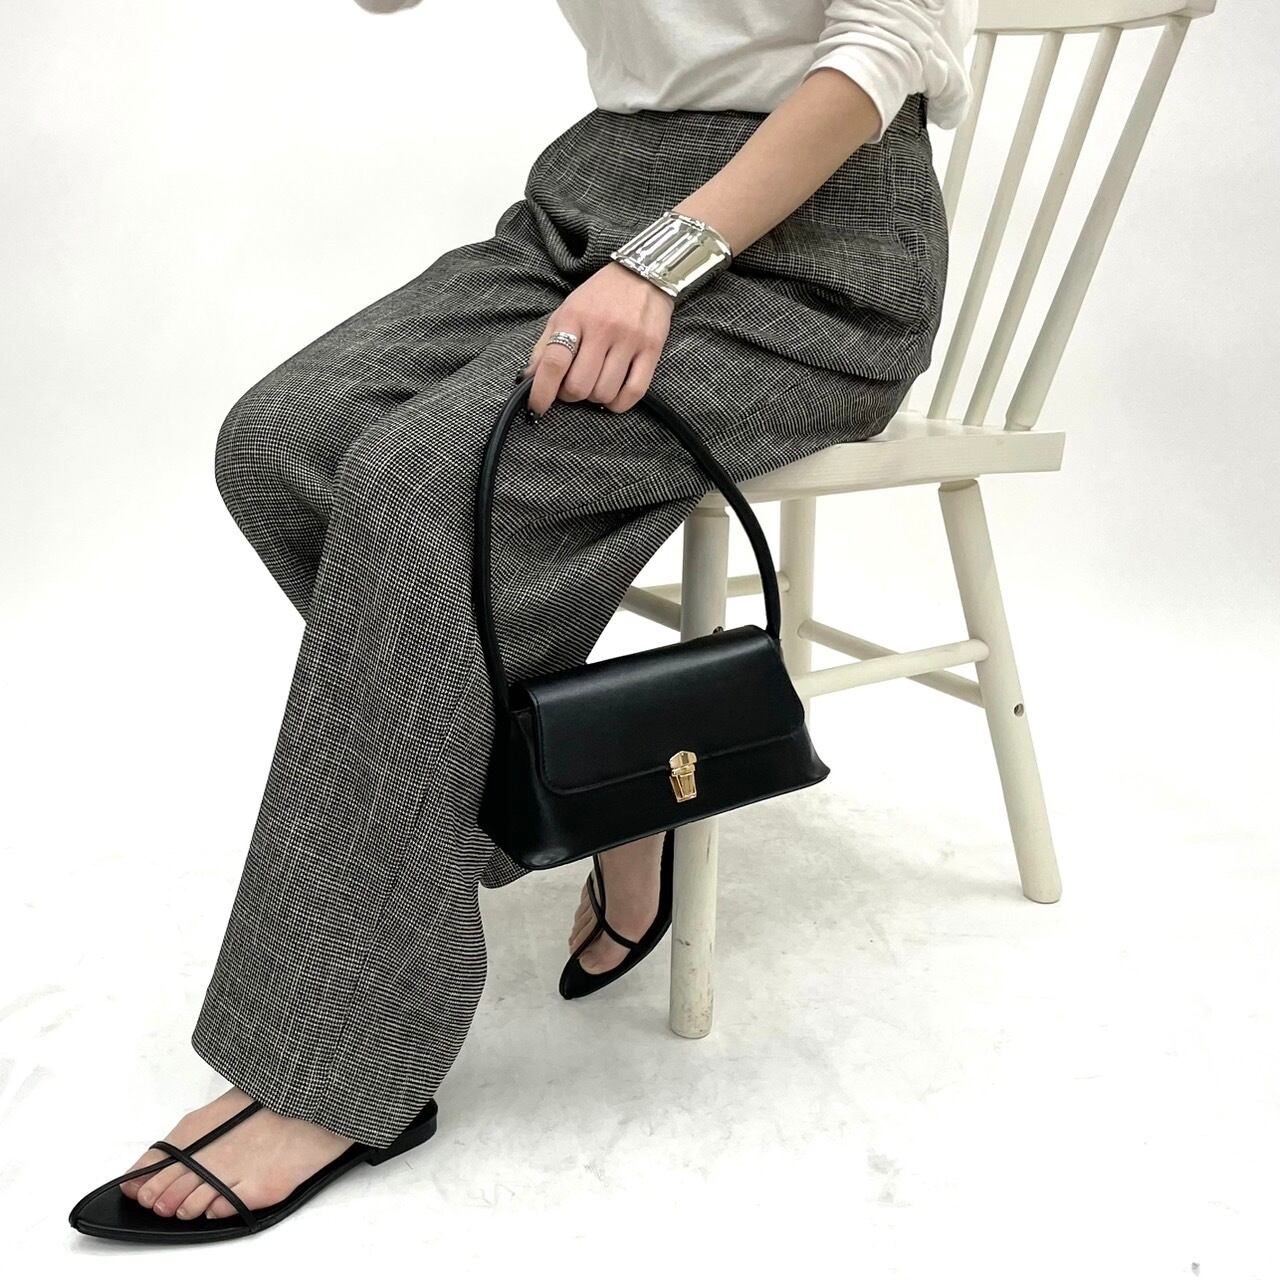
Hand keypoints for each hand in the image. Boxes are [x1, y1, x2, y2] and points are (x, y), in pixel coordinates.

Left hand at [522, 262, 674, 416]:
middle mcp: (602, 328)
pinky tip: (613, 396)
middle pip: (579, 385)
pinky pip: (634, 391)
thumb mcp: (566, 312)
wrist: (643, 273)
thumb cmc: (599, 297)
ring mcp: (630, 340)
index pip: (554, 362)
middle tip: (571, 387)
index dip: (542, 392)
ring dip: (594, 398)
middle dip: (570, 395)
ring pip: (604, 392)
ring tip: (594, 384)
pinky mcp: (652, 350)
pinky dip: (619, 403)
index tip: (537, 406)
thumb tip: (528, 378)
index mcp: (575, 317)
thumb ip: (544, 345)